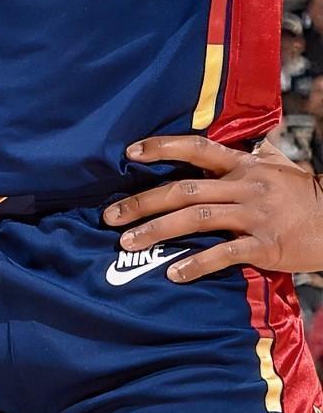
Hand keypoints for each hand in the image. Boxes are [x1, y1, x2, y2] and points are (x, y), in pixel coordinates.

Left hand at [103, 135, 322, 280]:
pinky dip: (197, 263)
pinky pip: (225, 254)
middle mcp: (243, 186)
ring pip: (196, 219)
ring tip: (127, 242)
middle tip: (108, 215)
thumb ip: (255, 153)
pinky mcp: (266, 245)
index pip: (195, 148)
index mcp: (242, 165)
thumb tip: (248, 139)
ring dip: (157, 231)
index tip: (128, 153)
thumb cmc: (305, 193)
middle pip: (183, 189)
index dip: (161, 148)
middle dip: (142, 202)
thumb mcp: (278, 164)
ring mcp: (254, 215)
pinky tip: (174, 273)